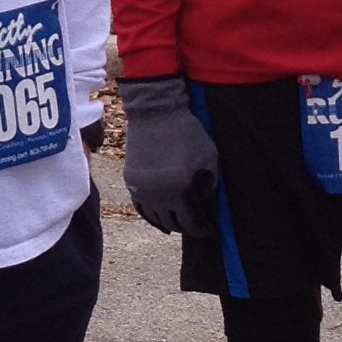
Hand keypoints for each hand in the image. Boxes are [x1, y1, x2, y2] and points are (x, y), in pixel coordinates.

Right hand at [120, 74, 219, 236]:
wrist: (155, 112)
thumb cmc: (187, 132)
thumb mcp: (209, 156)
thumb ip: (211, 183)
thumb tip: (206, 202)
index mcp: (179, 190)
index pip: (191, 224)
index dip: (203, 229)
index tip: (210, 229)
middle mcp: (158, 195)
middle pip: (172, 224)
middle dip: (187, 227)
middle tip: (197, 225)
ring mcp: (141, 190)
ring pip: (155, 219)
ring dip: (169, 223)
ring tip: (179, 221)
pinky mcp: (131, 181)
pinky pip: (141, 208)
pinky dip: (152, 215)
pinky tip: (160, 216)